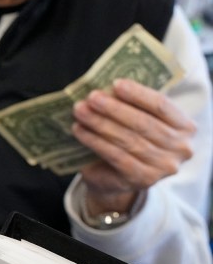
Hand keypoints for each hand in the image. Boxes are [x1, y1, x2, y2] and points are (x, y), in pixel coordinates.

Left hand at [72, 78, 196, 215]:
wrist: (117, 176)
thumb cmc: (129, 137)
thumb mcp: (136, 118)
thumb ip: (130, 104)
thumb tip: (105, 88)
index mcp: (185, 127)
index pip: (162, 106)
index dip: (138, 94)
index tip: (116, 84)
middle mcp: (181, 148)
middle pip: (143, 123)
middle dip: (114, 108)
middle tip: (91, 97)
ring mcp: (163, 166)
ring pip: (128, 140)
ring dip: (100, 123)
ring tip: (80, 111)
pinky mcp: (143, 179)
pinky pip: (116, 156)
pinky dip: (95, 141)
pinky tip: (79, 130)